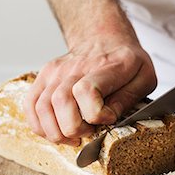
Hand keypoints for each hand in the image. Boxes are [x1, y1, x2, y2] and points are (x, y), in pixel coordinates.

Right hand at [23, 38, 156, 145]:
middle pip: (61, 102)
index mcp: (109, 65)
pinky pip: (30, 104)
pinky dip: (39, 125)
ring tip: (73, 137)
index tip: (108, 118)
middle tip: (88, 133)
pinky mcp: (44, 75)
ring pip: (43, 106)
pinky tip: (55, 132)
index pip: (87, 91)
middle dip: (74, 128)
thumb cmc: (126, 61)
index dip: (96, 114)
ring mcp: (57, 70)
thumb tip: (108, 118)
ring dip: (56, 131)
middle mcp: (77, 66)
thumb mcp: (144, 76)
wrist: (105, 37)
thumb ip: (129, 97)